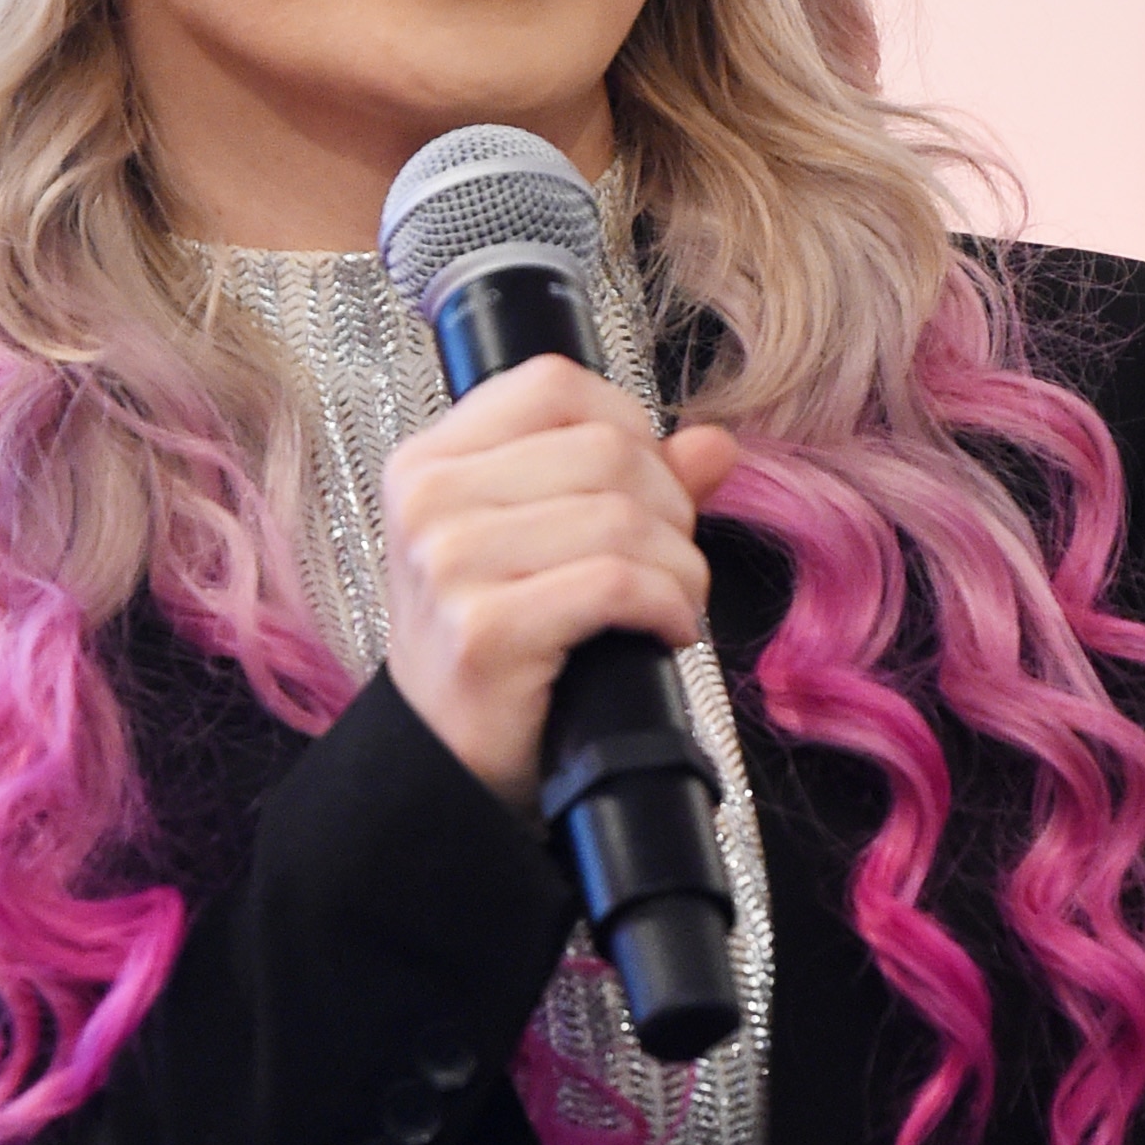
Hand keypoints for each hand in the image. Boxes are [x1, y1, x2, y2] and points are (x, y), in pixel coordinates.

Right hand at [381, 360, 741, 810]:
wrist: (448, 760)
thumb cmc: (495, 647)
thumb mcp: (545, 545)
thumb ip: (630, 483)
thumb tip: (716, 442)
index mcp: (430, 461)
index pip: (555, 384)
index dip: (628, 425)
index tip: (645, 487)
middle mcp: (428, 501)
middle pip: (606, 449)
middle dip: (670, 508)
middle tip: (668, 563)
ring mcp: (448, 565)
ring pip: (624, 518)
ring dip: (679, 567)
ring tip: (671, 603)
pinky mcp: (484, 630)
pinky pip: (619, 584)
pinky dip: (667, 607)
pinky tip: (663, 633)